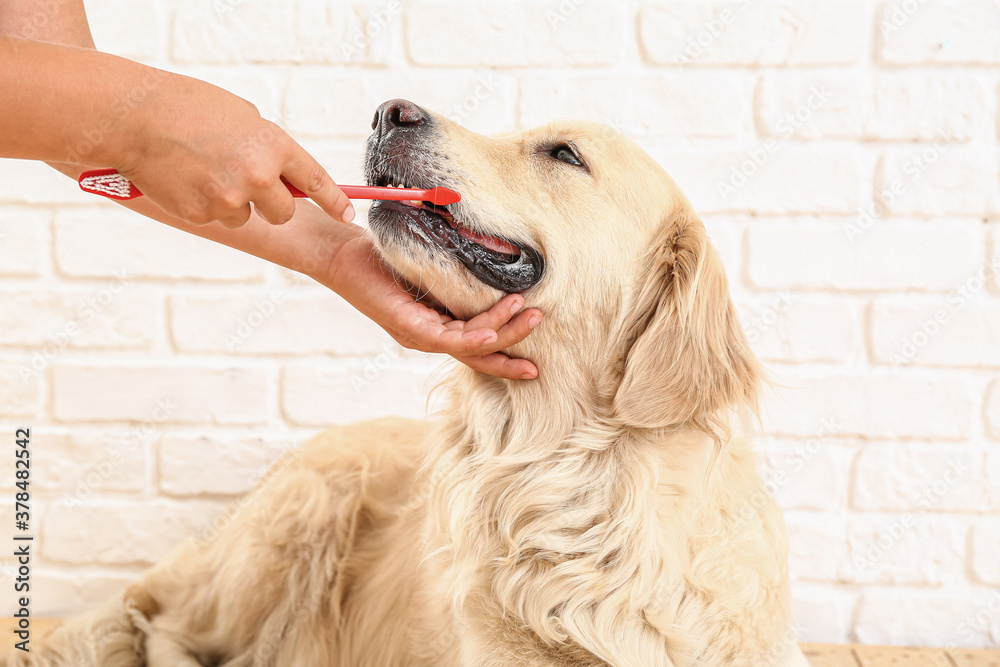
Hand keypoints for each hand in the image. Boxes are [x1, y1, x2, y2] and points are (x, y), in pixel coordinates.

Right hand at [115, 70, 353, 228]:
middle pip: (283, 212)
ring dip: (234, 202)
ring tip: (205, 171)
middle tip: (248, 183)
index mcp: (273, 146)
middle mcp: (257, 176)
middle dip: (273, 204)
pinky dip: (205, 203)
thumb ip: (268, 147)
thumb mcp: (242, 117)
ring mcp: (229, 198)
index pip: (316, 181)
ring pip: (246, 216)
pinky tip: (186, 179)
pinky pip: (216, 218)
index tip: (347, 214)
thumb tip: (284, 176)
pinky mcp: (201, 213)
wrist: (133, 117)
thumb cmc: (188, 108)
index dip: (334, 201)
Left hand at [324, 228, 541, 379]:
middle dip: (510, 357)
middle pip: (477, 355)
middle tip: (540, 358)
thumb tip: (492, 262)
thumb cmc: (380, 257)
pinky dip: (473, 336)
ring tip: (530, 317)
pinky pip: (447, 338)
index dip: (504, 352)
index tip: (533, 359)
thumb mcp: (427, 267)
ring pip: (469, 346)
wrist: (340, 255)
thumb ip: (454, 276)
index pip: (475, 346)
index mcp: (433, 326)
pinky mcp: (406, 326)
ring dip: (502, 334)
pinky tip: (492, 332)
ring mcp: (417, 335)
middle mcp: (427, 337)